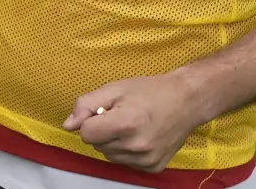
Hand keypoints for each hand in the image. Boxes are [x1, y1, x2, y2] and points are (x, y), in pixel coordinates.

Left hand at [64, 73, 201, 172]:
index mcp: (125, 124)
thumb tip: (68, 125)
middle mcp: (135, 146)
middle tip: (121, 115)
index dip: (90, 120)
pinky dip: (126, 151)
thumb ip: (86, 104)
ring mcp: (145, 160)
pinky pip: (125, 162)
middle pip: (96, 145)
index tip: (105, 111)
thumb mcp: (115, 88)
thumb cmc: (150, 91)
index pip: (86, 133)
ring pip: (109, 155)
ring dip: (113, 142)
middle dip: (101, 130)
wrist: (187, 101)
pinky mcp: (153, 167)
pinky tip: (140, 136)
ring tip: (131, 125)